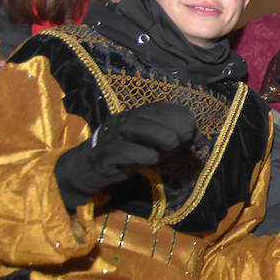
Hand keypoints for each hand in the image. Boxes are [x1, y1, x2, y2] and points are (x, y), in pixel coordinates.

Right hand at [55, 101, 197, 208]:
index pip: (155, 108)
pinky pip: (117, 151)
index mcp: (134, 117)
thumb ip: (170, 139)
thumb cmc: (125, 157)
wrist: (86, 171)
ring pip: (130, 128)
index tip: (192, 124)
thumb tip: (193, 134)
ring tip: (173, 144)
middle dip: (167, 123)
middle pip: (143, 116)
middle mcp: (120, 123)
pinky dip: (137, 153)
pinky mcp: (100, 157)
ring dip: (155, 134)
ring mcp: (108, 139)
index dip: (175, 113)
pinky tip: (151, 158)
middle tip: (184, 136)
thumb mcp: (150, 145)